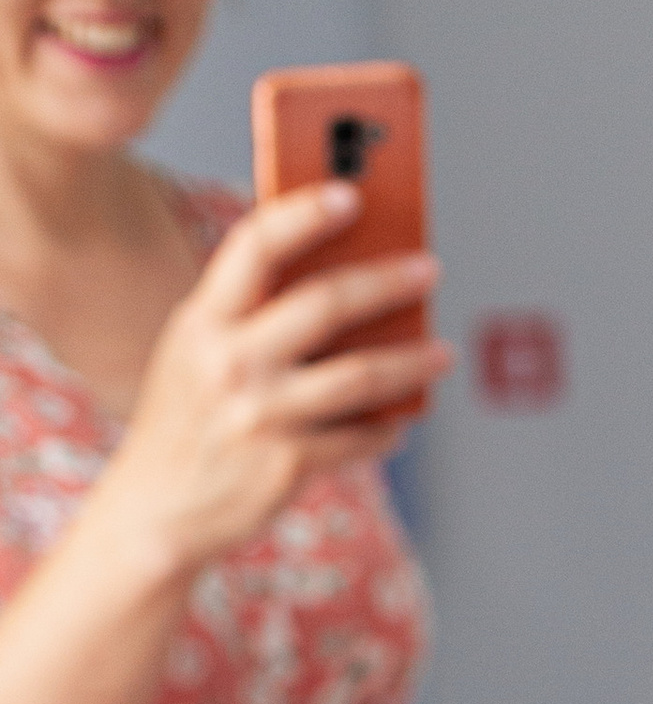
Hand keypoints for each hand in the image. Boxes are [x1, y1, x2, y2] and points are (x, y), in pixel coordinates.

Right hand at [91, 185, 447, 588]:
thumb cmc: (187, 419)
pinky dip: (388, 426)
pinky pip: (358, 437)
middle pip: (325, 304)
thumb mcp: (194, 351)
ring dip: (411, 362)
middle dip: (386, 282)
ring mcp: (262, 415)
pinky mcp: (288, 464)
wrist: (158, 508)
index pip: (256, 245)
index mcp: (203, 320)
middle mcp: (231, 361)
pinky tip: (404, 417)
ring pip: (359, 376)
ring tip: (443, 353)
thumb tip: (337, 283)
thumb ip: (246, 316)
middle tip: (429, 268)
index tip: (353, 195)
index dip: (305, 213)